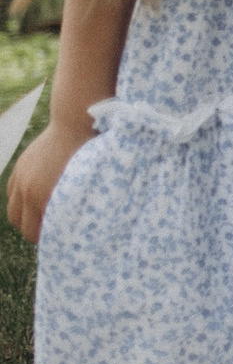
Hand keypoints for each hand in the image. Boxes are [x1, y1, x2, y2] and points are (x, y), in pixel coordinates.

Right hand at [7, 119, 85, 242]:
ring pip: (13, 210)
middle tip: (53, 233)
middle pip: (20, 225)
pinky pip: (11, 193)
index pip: (33, 233)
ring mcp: (20, 177)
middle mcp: (25, 189)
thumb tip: (75, 226)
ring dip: (25, 218)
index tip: (61, 241)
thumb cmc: (89, 155)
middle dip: (34, 232)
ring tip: (44, 219)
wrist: (75, 122)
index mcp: (41, 197)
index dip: (46, 241)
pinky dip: (20, 201)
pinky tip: (36, 201)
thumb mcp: (84, 185)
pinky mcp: (20, 167)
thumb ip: (75, 206)